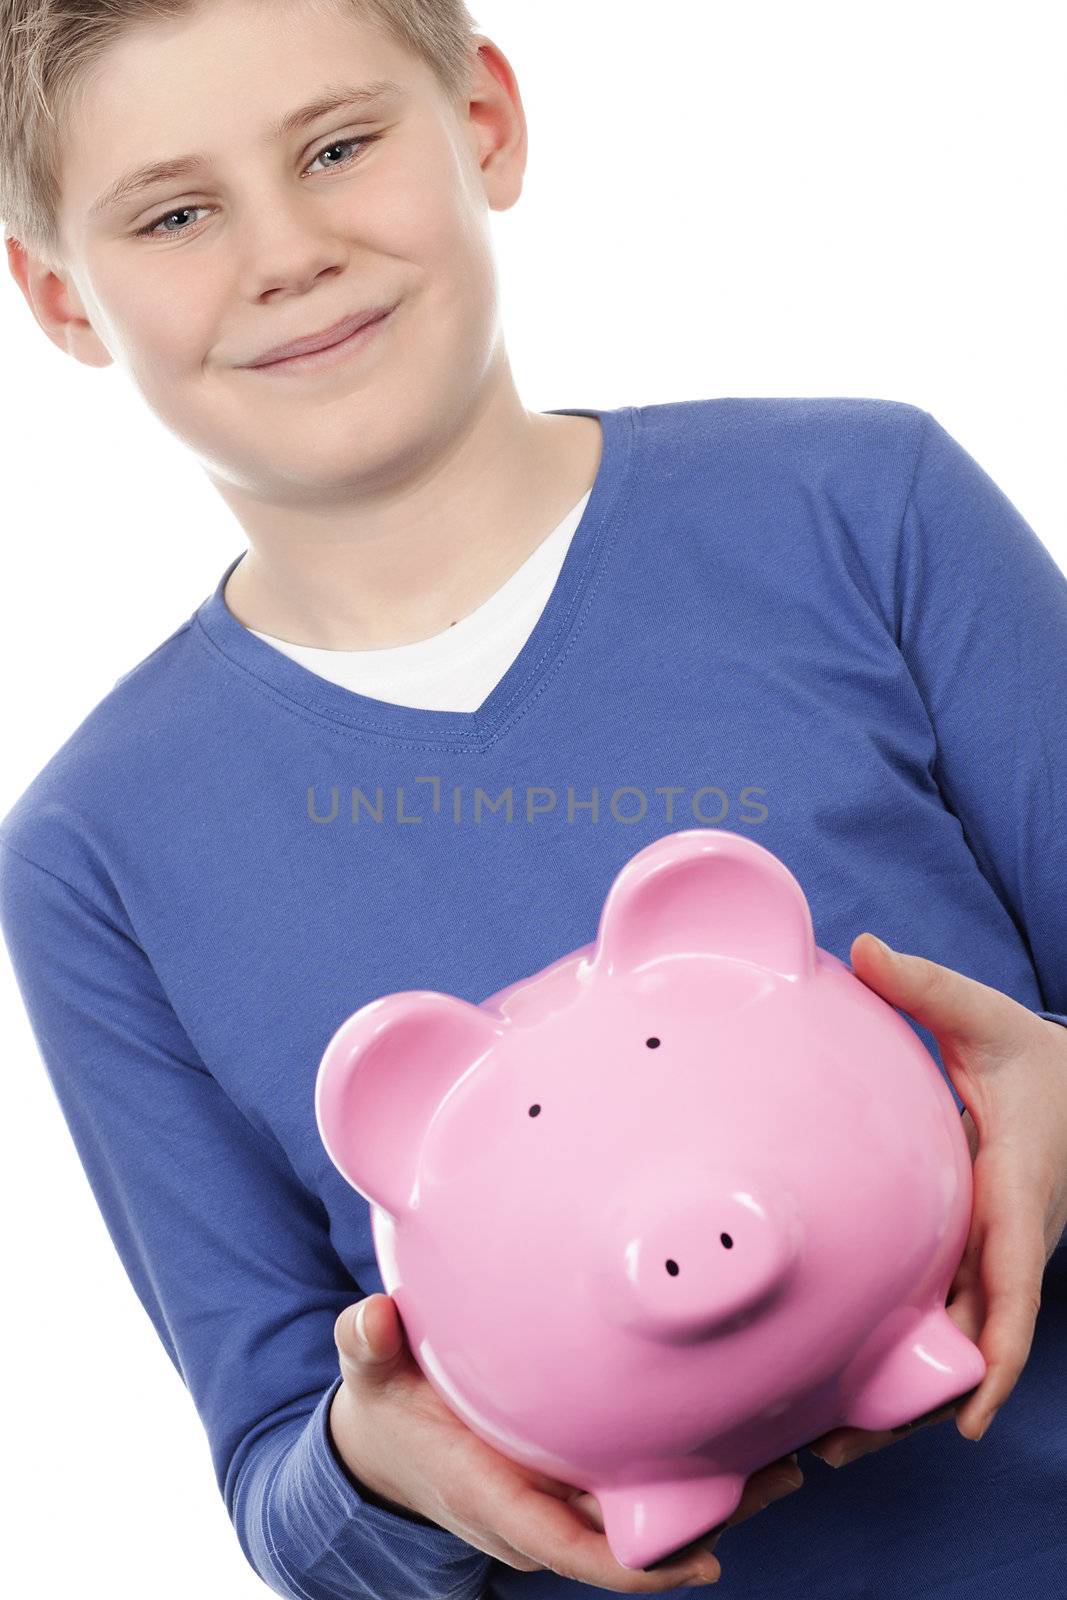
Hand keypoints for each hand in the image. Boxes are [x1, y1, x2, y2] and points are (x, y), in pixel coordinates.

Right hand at [330, 1292, 804, 1589]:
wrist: (384, 1446)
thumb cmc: (387, 1410)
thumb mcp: (370, 1377)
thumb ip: (367, 1347)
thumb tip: (369, 1320)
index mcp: (494, 1496)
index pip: (572, 1548)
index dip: (639, 1566)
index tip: (702, 1561)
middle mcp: (541, 1509)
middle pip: (634, 1536)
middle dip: (708, 1520)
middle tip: (782, 1476)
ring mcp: (563, 1495)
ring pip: (649, 1512)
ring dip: (716, 1495)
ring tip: (789, 1458)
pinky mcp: (575, 1474)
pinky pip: (639, 1485)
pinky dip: (690, 1468)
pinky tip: (740, 1430)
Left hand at [808, 933, 1066, 1468]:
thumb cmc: (1039, 1060)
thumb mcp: (989, 1019)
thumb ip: (929, 988)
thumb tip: (863, 948)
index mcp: (1017, 1192)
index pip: (1011, 1279)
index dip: (994, 1348)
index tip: (967, 1416)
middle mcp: (1007, 1241)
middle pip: (973, 1343)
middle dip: (918, 1405)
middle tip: (836, 1454)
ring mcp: (988, 1259)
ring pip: (953, 1346)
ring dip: (901, 1401)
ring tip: (822, 1451)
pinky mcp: (966, 1260)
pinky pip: (940, 1322)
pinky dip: (904, 1367)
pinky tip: (838, 1396)